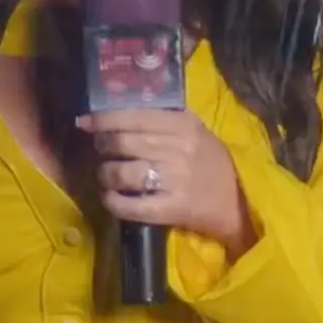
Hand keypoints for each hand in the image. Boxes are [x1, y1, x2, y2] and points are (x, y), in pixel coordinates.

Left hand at [78, 109, 250, 249]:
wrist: (239, 202)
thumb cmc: (213, 164)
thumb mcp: (196, 132)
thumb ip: (163, 121)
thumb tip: (118, 114)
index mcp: (184, 125)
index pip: (133, 116)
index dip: (103, 120)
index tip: (84, 122)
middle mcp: (178, 149)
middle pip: (123, 142)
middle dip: (103, 146)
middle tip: (101, 150)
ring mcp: (175, 180)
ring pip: (123, 173)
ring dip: (106, 174)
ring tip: (107, 176)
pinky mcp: (172, 208)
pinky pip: (131, 205)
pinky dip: (113, 202)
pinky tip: (111, 199)